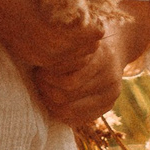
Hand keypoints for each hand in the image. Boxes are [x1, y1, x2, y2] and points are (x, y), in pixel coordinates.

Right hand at [0, 0, 101, 72]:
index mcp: (62, 27)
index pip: (98, 31)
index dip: (93, 17)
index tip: (82, 5)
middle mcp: (54, 47)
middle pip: (90, 47)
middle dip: (86, 32)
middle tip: (74, 13)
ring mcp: (40, 55)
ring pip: (76, 57)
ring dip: (74, 43)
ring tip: (61, 22)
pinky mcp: (30, 57)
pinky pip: (58, 62)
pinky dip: (60, 50)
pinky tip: (49, 31)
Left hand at [31, 0, 149, 129]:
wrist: (117, 43)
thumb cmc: (86, 34)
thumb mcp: (77, 31)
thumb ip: (62, 39)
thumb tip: (31, 41)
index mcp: (103, 59)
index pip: (68, 80)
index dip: (47, 76)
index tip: (38, 65)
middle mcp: (110, 79)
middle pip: (67, 95)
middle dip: (46, 87)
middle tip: (37, 76)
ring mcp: (111, 95)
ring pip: (69, 110)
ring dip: (50, 100)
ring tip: (43, 87)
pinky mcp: (108, 106)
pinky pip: (78, 119)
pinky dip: (60, 112)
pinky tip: (53, 99)